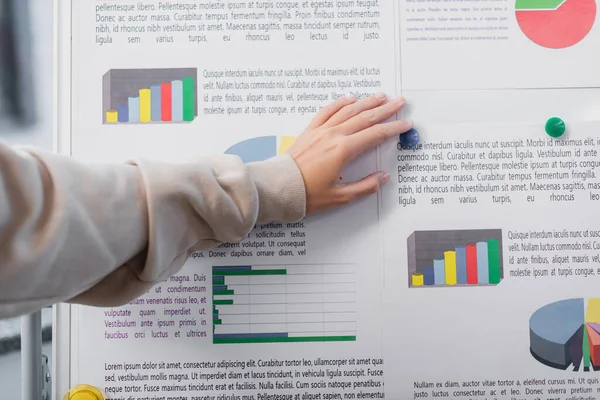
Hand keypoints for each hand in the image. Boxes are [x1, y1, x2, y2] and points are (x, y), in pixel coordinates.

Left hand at [286, 93, 411, 215]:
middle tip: (399, 102)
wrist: (278, 187)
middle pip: (365, 118)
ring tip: (380, 96)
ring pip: (348, 111)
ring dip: (366, 102)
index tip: (405, 124)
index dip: (393, 128)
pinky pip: (327, 111)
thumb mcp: (339, 197)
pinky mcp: (310, 131)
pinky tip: (349, 99)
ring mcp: (321, 131)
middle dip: (385, 110)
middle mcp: (334, 136)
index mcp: (343, 151)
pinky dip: (340, 103)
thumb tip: (382, 178)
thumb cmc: (306, 194)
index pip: (375, 135)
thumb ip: (364, 187)